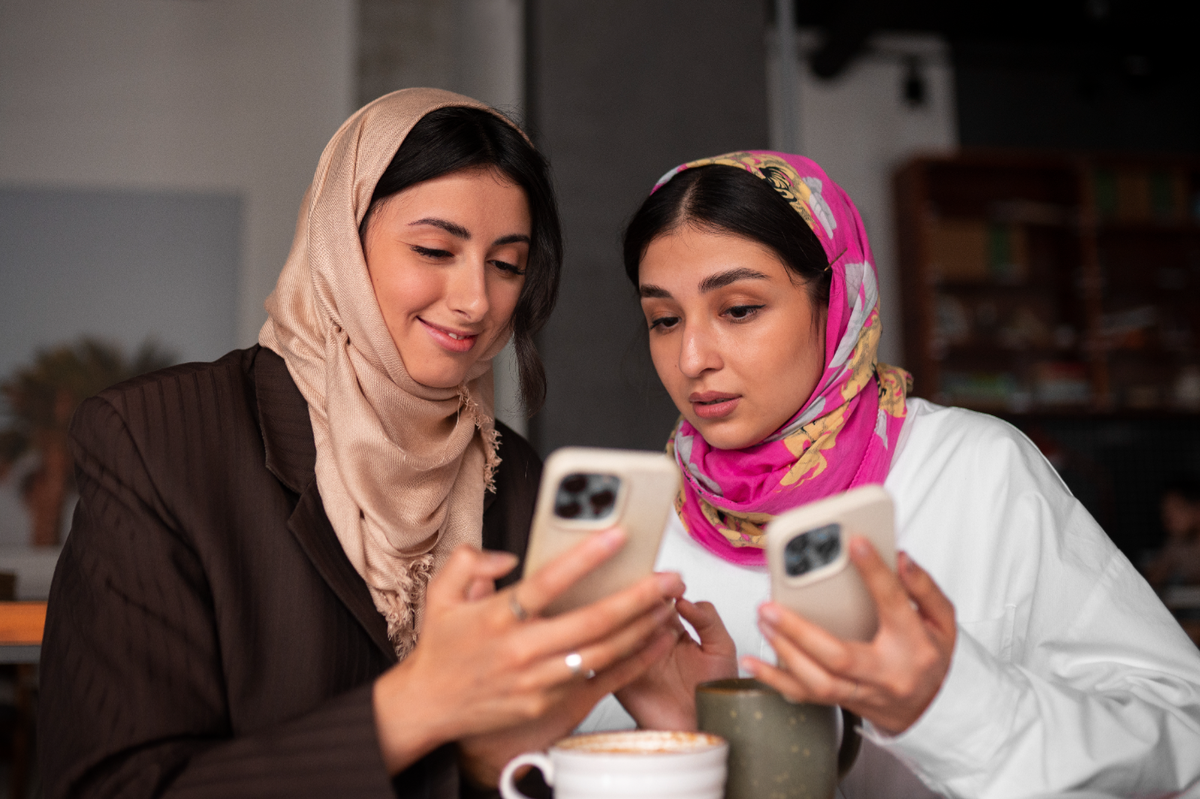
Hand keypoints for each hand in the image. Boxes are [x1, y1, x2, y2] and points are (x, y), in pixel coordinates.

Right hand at [372, 528, 684, 775]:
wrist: (428, 706)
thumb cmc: (441, 647)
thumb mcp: (440, 593)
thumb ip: (470, 562)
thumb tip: (508, 557)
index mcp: (495, 618)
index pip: (547, 583)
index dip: (585, 558)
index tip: (619, 536)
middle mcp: (520, 651)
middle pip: (590, 622)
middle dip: (637, 597)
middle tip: (669, 577)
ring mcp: (536, 681)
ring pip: (602, 653)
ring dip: (642, 628)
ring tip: (670, 603)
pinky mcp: (548, 703)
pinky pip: (601, 680)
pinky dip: (634, 661)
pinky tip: (657, 640)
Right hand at [615, 598, 737, 729]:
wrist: (704, 729)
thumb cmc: (713, 693)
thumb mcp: (722, 648)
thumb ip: (708, 619)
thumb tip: (683, 599)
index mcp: (671, 629)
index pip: (657, 599)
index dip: (660, 587)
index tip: (667, 580)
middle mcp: (649, 640)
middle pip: (634, 610)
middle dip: (639, 598)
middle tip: (648, 591)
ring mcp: (633, 658)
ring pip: (618, 631)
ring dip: (626, 620)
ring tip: (642, 616)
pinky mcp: (620, 679)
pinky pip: (609, 660)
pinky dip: (612, 647)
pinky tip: (625, 639)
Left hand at [742, 537, 955, 735]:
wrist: (929, 710)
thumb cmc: (929, 657)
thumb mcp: (942, 621)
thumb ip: (924, 588)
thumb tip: (902, 559)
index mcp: (914, 645)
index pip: (893, 603)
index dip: (875, 572)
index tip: (855, 542)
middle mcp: (887, 673)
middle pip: (840, 655)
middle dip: (799, 630)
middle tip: (770, 605)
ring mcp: (864, 692)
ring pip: (818, 681)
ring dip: (784, 652)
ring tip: (763, 622)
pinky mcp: (844, 702)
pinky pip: (806, 696)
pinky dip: (776, 680)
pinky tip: (754, 662)